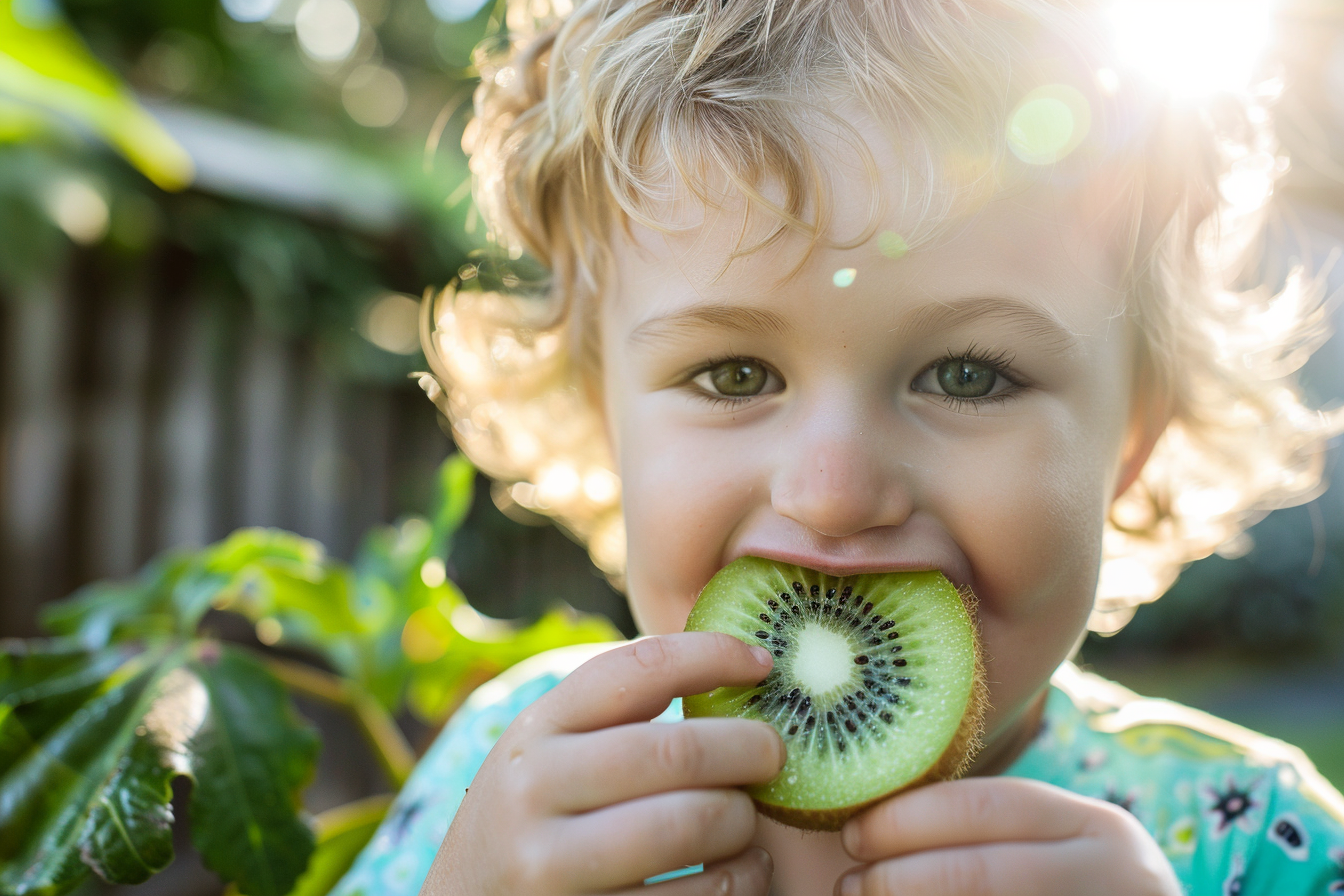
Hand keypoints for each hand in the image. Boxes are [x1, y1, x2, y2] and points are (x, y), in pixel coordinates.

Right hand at [420, 632, 785, 895]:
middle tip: (775, 753)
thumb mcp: (545, 757)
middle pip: (677, 753)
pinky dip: (741, 881)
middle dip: (748, 748)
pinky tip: (743, 872)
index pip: (636, 669)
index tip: (762, 662)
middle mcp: (533, 793)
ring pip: (691, 826)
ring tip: (749, 822)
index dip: (711, 655)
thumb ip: (613, 716)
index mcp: (534, 732)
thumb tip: (728, 660)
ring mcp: (552, 868)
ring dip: (743, 823)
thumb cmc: (530, 824)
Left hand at [835, 777, 1180, 895]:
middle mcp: (1113, 875)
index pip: (983, 808)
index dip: (906, 820)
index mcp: (1097, 827)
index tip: (851, 833)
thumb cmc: (1080, 891)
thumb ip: (993, 834)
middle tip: (848, 885)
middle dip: (899, 878)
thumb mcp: (1060, 849)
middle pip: (980, 872)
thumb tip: (872, 825)